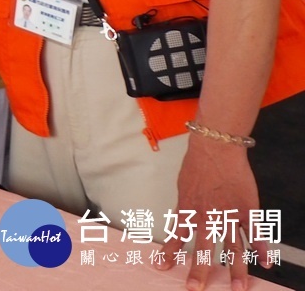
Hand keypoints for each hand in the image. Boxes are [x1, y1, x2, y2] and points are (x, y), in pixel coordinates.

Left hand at [155, 137, 264, 289]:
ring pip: (234, 248)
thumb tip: (184, 222)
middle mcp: (208, 218)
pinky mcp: (247, 210)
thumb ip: (186, 208)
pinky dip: (261, 249)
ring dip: (236, 270)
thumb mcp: (184, 189)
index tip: (161, 267)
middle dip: (199, 272)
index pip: (177, 237)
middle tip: (195, 289)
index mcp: (189, 211)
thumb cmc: (197, 165)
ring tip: (237, 288)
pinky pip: (256, 234)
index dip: (169, 253)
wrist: (215, 148)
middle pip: (204, 250)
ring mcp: (230, 216)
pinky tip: (264, 263)